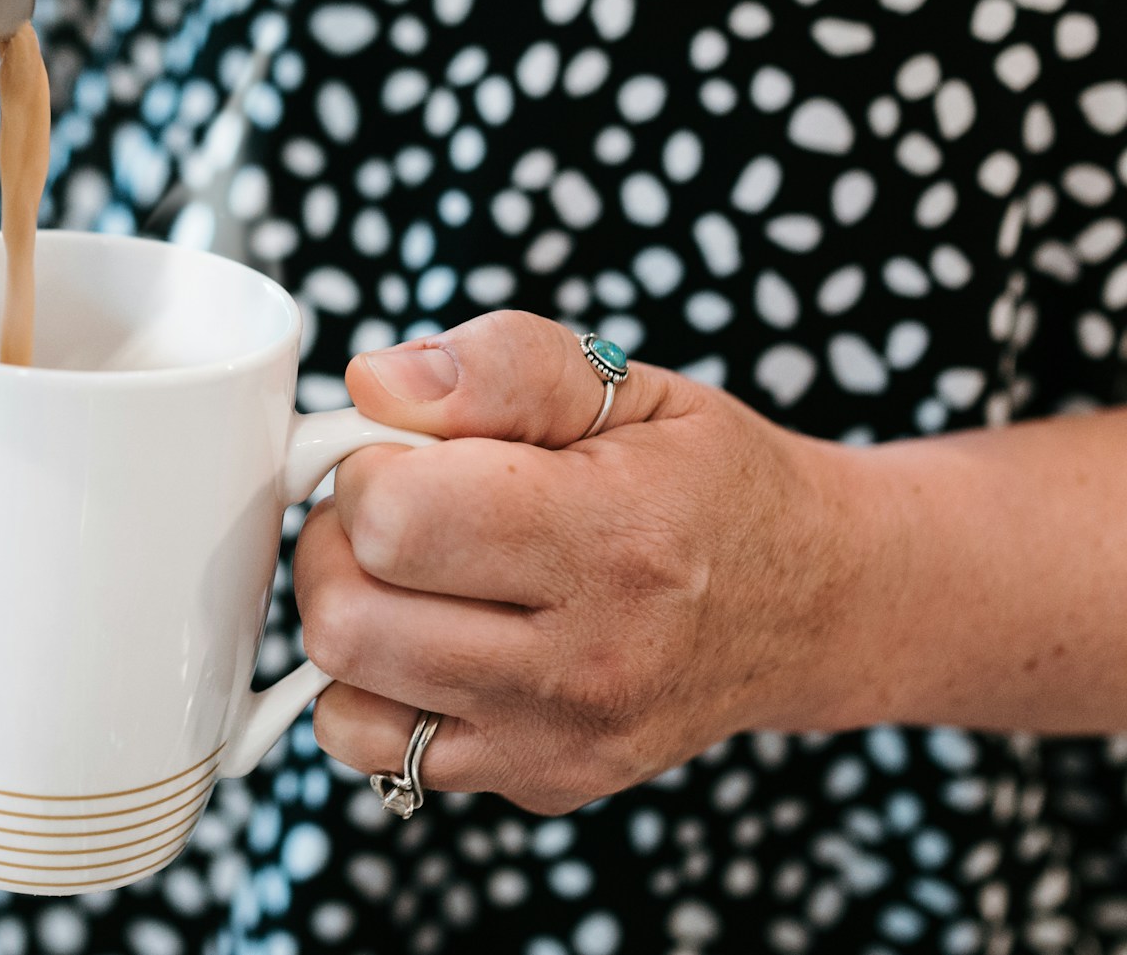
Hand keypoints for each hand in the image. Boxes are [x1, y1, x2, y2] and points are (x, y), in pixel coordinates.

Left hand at [294, 311, 879, 814]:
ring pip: (344, 693)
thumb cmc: (706, 480)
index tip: (406, 452)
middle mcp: (588, 663)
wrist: (811, 604)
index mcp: (613, 539)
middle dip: (340, 543)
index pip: (396, 521)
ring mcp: (560, 742)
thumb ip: (500, 365)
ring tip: (411, 570)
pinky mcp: (539, 785)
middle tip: (394, 507)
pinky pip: (377, 751)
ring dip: (349, 614)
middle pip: (350, 620)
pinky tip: (428, 636)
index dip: (368, 468)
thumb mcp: (627, 385)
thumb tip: (374, 384)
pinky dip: (371, 690)